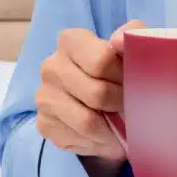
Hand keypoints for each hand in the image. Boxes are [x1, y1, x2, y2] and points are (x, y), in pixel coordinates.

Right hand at [35, 20, 144, 167]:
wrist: (104, 105)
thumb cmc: (119, 73)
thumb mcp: (132, 49)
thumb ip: (132, 35)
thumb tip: (118, 40)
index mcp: (71, 41)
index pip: (101, 60)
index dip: (123, 76)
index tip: (133, 82)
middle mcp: (51, 66)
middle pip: (97, 93)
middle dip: (120, 104)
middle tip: (130, 107)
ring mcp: (43, 95)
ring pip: (87, 121)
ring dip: (111, 128)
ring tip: (120, 124)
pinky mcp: (43, 123)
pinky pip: (77, 138)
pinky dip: (97, 141)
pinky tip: (102, 133)